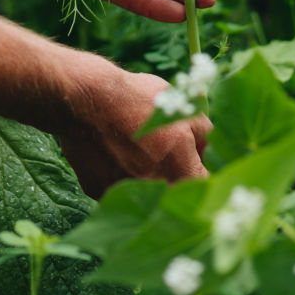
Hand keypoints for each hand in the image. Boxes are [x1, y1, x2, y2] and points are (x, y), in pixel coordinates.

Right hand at [58, 64, 210, 197]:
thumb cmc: (140, 101)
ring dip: (144, 173)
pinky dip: (118, 172)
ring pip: (143, 190)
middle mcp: (154, 193)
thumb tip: (208, 149)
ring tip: (135, 144)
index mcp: (182, 175)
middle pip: (173, 192)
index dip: (204, 172)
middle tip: (164, 147)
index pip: (205, 188)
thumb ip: (205, 136)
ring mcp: (124, 194)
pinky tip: (112, 149)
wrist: (87, 99)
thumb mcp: (184, 108)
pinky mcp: (98, 191)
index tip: (197, 159)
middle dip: (174, 172)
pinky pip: (117, 185)